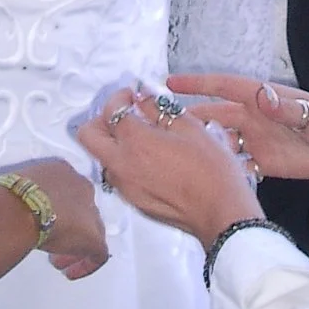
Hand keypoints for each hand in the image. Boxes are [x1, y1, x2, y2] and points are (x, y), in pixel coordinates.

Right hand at [7, 157, 108, 280]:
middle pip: (82, 210)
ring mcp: (90, 211)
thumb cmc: (9, 195)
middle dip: (69, 227)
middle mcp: (81, 186)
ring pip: (92, 230)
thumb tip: (19, 208)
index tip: (46, 221)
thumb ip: (26, 194)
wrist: (19, 207)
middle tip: (53, 242)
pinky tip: (70, 272)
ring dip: (75, 246)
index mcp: (62, 170)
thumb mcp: (18, 186)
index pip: (67, 190)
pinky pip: (97, 254)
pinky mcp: (93, 237)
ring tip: (58, 260)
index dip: (58, 209)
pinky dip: (85, 265)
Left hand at [76, 89, 261, 248]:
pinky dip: (125, 162)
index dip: (120, 96)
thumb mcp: (189, 127)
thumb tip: (143, 96)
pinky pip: (118, 176)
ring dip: (113, 143)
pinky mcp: (133, 201)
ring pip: (102, 157)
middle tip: (125, 115)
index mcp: (135, 142)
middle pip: (88, 135)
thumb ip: (159, 108)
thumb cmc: (211, 169)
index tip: (133, 95)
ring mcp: (125, 186)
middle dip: (102, 119)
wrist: (220, 212)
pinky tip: (151, 161)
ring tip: (142, 138)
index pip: (111, 110)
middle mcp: (122, 165)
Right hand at [166, 75, 308, 184]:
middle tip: (160, 129)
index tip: (168, 83)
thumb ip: (286, 109)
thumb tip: (261, 95)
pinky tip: (206, 180)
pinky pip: (238, 165)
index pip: (224, 87)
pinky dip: (223, 170)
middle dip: (190, 120)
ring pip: (223, 142)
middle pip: (216, 116)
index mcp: (265, 99)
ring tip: (176, 156)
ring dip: (204, 147)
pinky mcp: (267, 164)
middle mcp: (256, 118)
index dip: (197, 84)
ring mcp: (260, 141)